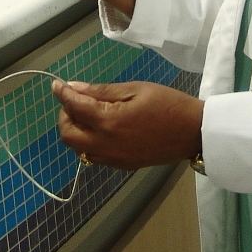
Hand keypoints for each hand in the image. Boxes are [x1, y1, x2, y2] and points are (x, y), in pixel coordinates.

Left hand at [52, 80, 203, 168]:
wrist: (194, 132)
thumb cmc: (168, 104)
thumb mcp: (136, 89)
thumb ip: (103, 91)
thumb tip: (75, 88)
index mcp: (108, 121)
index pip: (74, 107)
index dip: (62, 94)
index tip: (57, 85)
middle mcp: (105, 145)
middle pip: (67, 135)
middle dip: (65, 116)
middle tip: (77, 101)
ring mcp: (113, 159)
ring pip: (78, 149)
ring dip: (76, 130)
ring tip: (91, 114)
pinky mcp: (122, 166)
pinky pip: (94, 155)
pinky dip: (90, 141)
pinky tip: (104, 128)